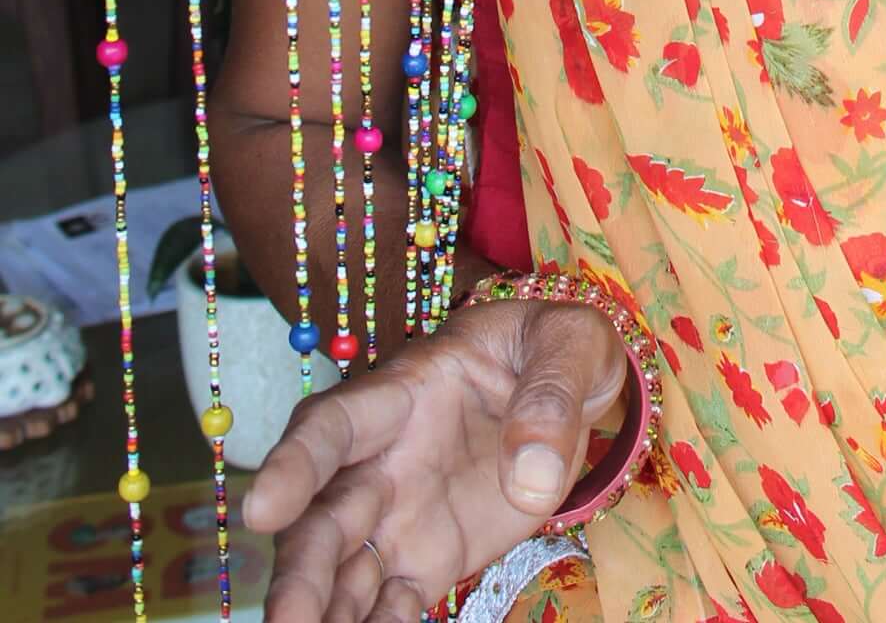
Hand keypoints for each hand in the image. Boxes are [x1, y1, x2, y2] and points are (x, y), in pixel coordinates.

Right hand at [244, 296, 629, 622]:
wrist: (571, 388)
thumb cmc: (554, 346)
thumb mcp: (569, 342)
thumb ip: (550, 395)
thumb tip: (533, 478)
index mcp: (404, 393)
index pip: (334, 424)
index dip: (293, 464)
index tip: (263, 509)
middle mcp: (384, 461)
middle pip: (324, 517)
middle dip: (299, 571)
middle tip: (287, 621)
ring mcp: (401, 516)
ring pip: (344, 572)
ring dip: (324, 613)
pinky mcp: (427, 561)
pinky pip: (390, 604)